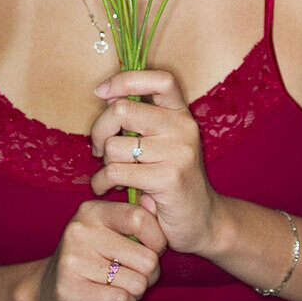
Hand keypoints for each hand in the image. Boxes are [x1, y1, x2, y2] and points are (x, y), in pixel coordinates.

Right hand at [32, 199, 166, 300]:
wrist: (46, 288)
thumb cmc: (90, 257)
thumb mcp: (107, 231)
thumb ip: (133, 220)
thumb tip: (159, 209)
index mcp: (93, 210)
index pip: (140, 218)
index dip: (158, 240)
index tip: (155, 250)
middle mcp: (81, 230)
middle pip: (146, 258)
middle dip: (151, 274)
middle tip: (139, 275)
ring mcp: (73, 259)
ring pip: (137, 283)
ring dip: (138, 292)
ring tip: (125, 288)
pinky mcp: (70, 289)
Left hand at [90, 68, 222, 255]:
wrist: (203, 221)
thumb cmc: (171, 179)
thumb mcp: (162, 142)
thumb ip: (140, 119)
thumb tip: (106, 96)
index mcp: (181, 113)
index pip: (160, 79)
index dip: (126, 80)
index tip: (102, 92)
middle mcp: (183, 127)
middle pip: (122, 110)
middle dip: (99, 130)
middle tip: (98, 149)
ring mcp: (178, 152)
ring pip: (114, 145)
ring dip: (103, 163)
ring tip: (111, 174)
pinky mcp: (168, 178)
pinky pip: (115, 171)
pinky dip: (101, 182)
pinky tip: (107, 189)